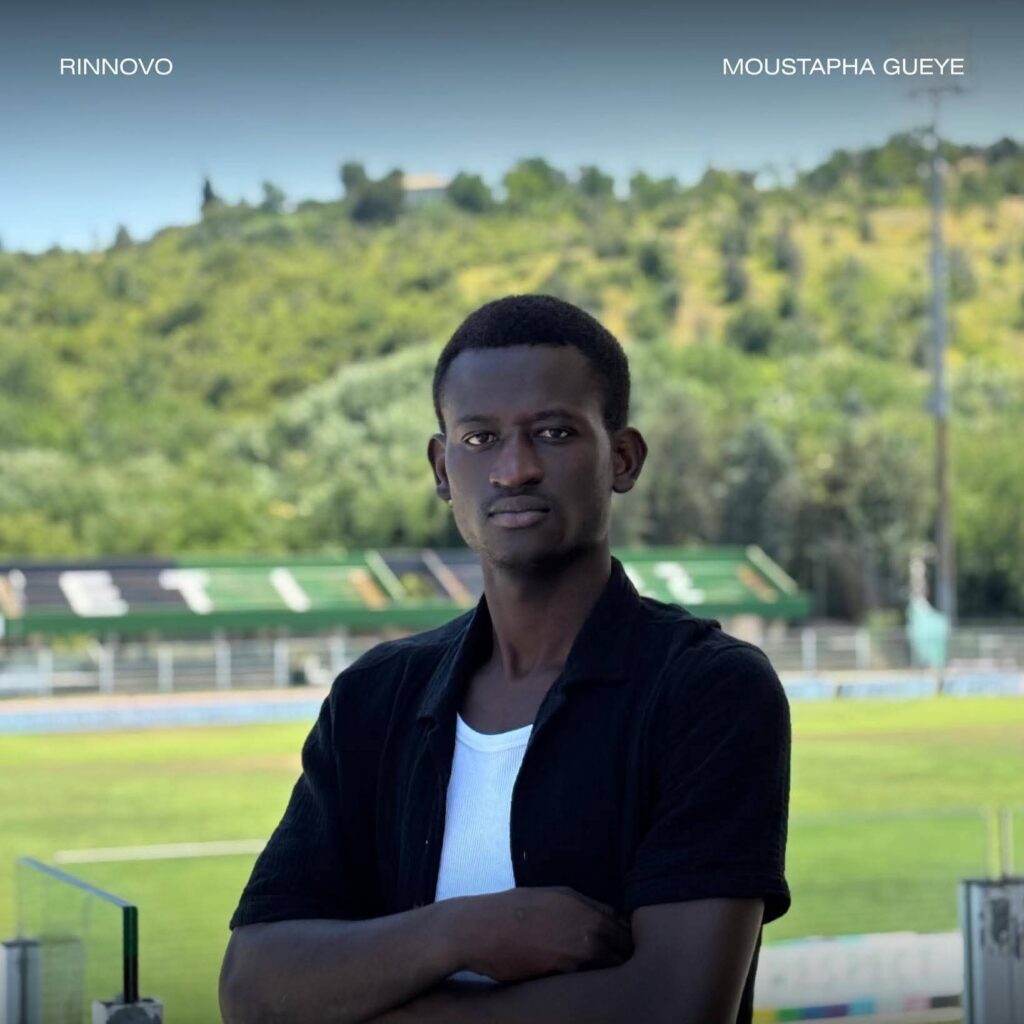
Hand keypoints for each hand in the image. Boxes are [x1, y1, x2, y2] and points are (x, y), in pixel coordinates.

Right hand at [452, 886, 633, 982]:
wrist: (477, 929)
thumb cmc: (504, 914)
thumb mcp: (543, 898)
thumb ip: (571, 909)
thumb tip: (591, 924)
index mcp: (578, 900)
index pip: (620, 919)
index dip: (622, 936)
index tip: (619, 949)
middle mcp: (585, 918)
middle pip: (624, 941)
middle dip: (624, 956)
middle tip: (618, 972)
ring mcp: (579, 943)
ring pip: (615, 963)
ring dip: (613, 972)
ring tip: (605, 985)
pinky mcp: (568, 967)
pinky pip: (594, 978)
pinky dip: (595, 985)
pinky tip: (588, 992)